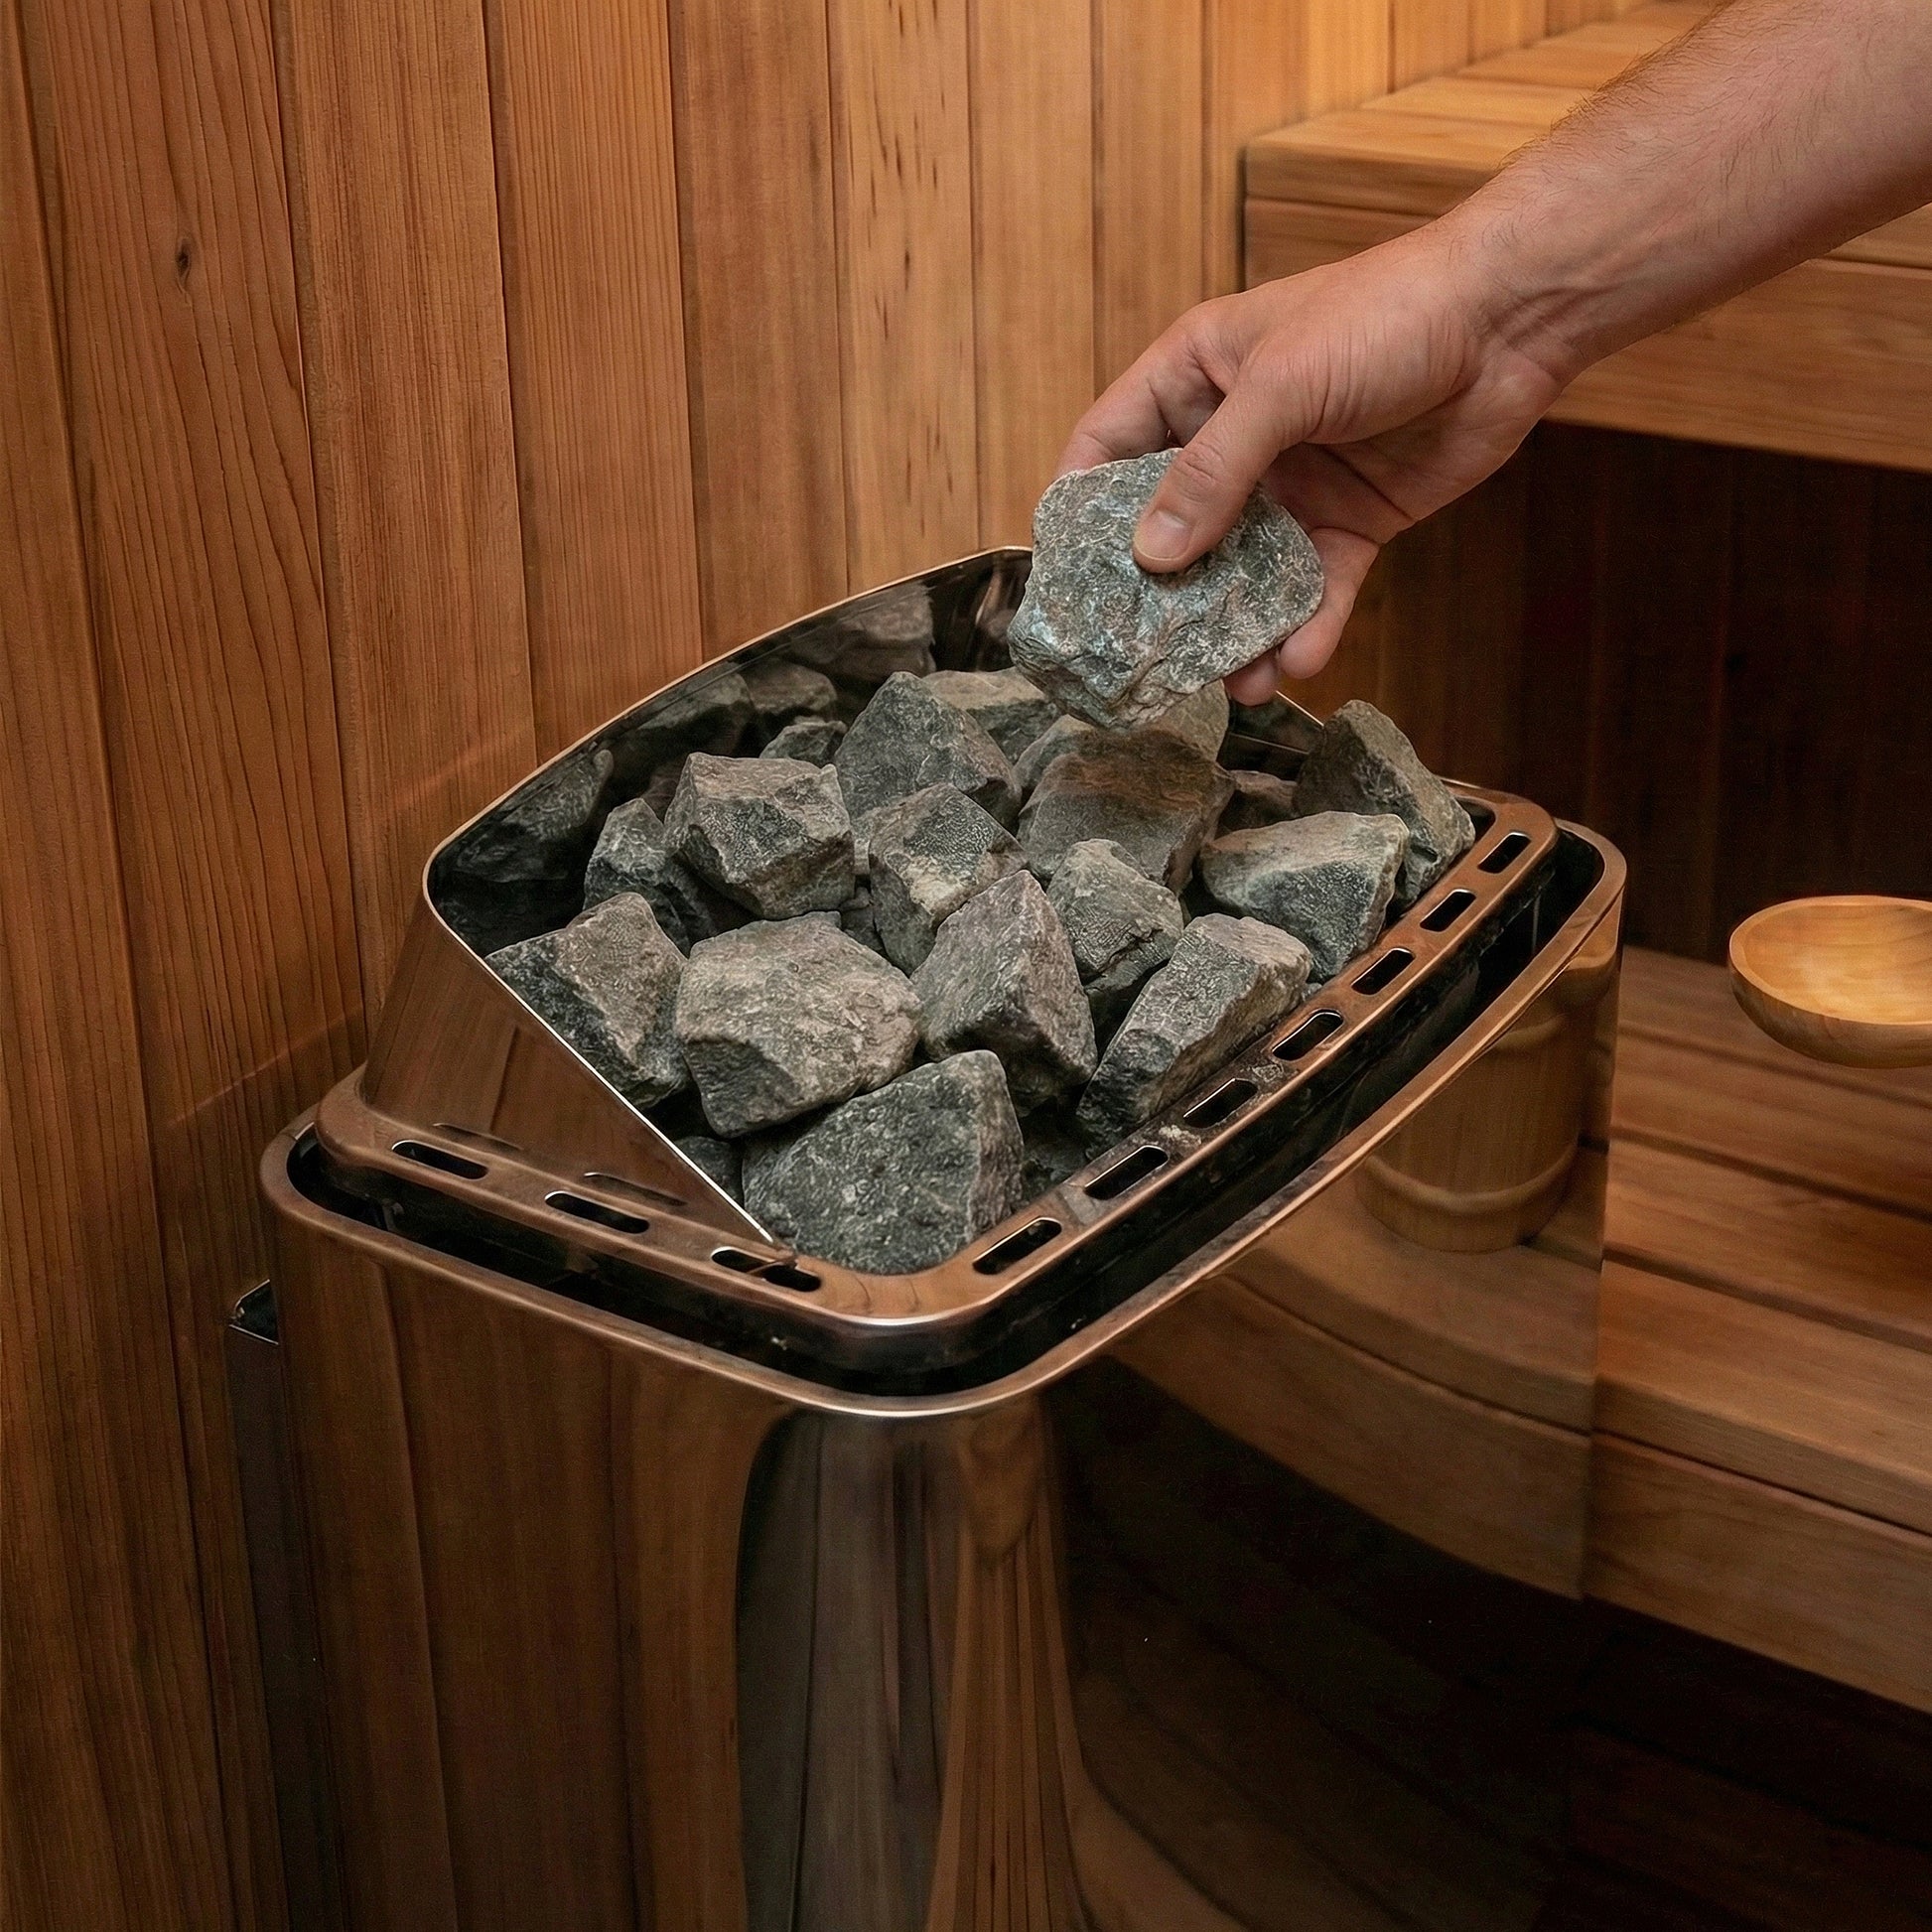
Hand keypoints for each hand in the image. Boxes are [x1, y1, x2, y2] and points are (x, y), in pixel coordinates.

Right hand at [1060, 225, 1565, 700]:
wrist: (1512, 319)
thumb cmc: (1387, 315)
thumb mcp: (1282, 386)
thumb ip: (1214, 472)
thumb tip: (1150, 556)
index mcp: (1195, 378)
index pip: (1108, 447)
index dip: (1079, 511)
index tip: (1063, 584)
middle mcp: (1233, 436)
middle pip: (1172, 527)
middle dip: (1159, 595)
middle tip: (1141, 658)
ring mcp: (1290, 485)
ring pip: (1242, 571)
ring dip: (1234, 627)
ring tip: (1229, 681)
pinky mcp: (1348, 523)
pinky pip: (1314, 587)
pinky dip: (1305, 626)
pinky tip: (1297, 661)